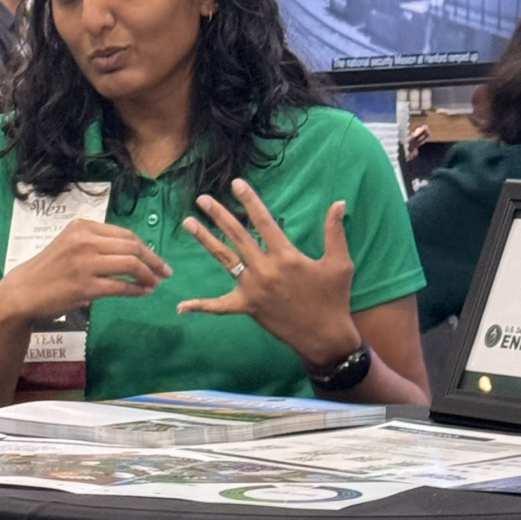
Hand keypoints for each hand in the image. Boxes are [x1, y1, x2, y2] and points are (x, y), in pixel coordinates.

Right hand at [0, 218, 171, 324]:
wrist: (23, 291)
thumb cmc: (48, 270)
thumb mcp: (69, 244)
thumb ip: (96, 243)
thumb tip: (131, 252)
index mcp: (82, 227)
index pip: (124, 234)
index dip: (145, 247)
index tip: (156, 258)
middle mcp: (84, 241)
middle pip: (132, 247)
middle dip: (153, 260)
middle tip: (165, 271)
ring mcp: (85, 264)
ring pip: (130, 264)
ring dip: (148, 275)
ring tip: (155, 283)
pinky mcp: (85, 286)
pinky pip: (120, 286)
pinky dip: (136, 289)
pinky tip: (143, 292)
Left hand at [176, 178, 359, 366]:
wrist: (323, 335)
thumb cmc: (333, 297)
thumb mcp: (339, 263)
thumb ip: (335, 232)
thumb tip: (339, 203)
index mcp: (286, 256)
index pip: (264, 222)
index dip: (250, 201)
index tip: (237, 184)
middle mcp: (265, 269)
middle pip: (237, 236)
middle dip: (219, 215)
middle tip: (202, 199)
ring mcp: (253, 289)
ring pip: (225, 259)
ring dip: (205, 240)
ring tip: (188, 223)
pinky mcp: (247, 307)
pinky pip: (220, 306)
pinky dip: (201, 306)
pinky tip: (181, 306)